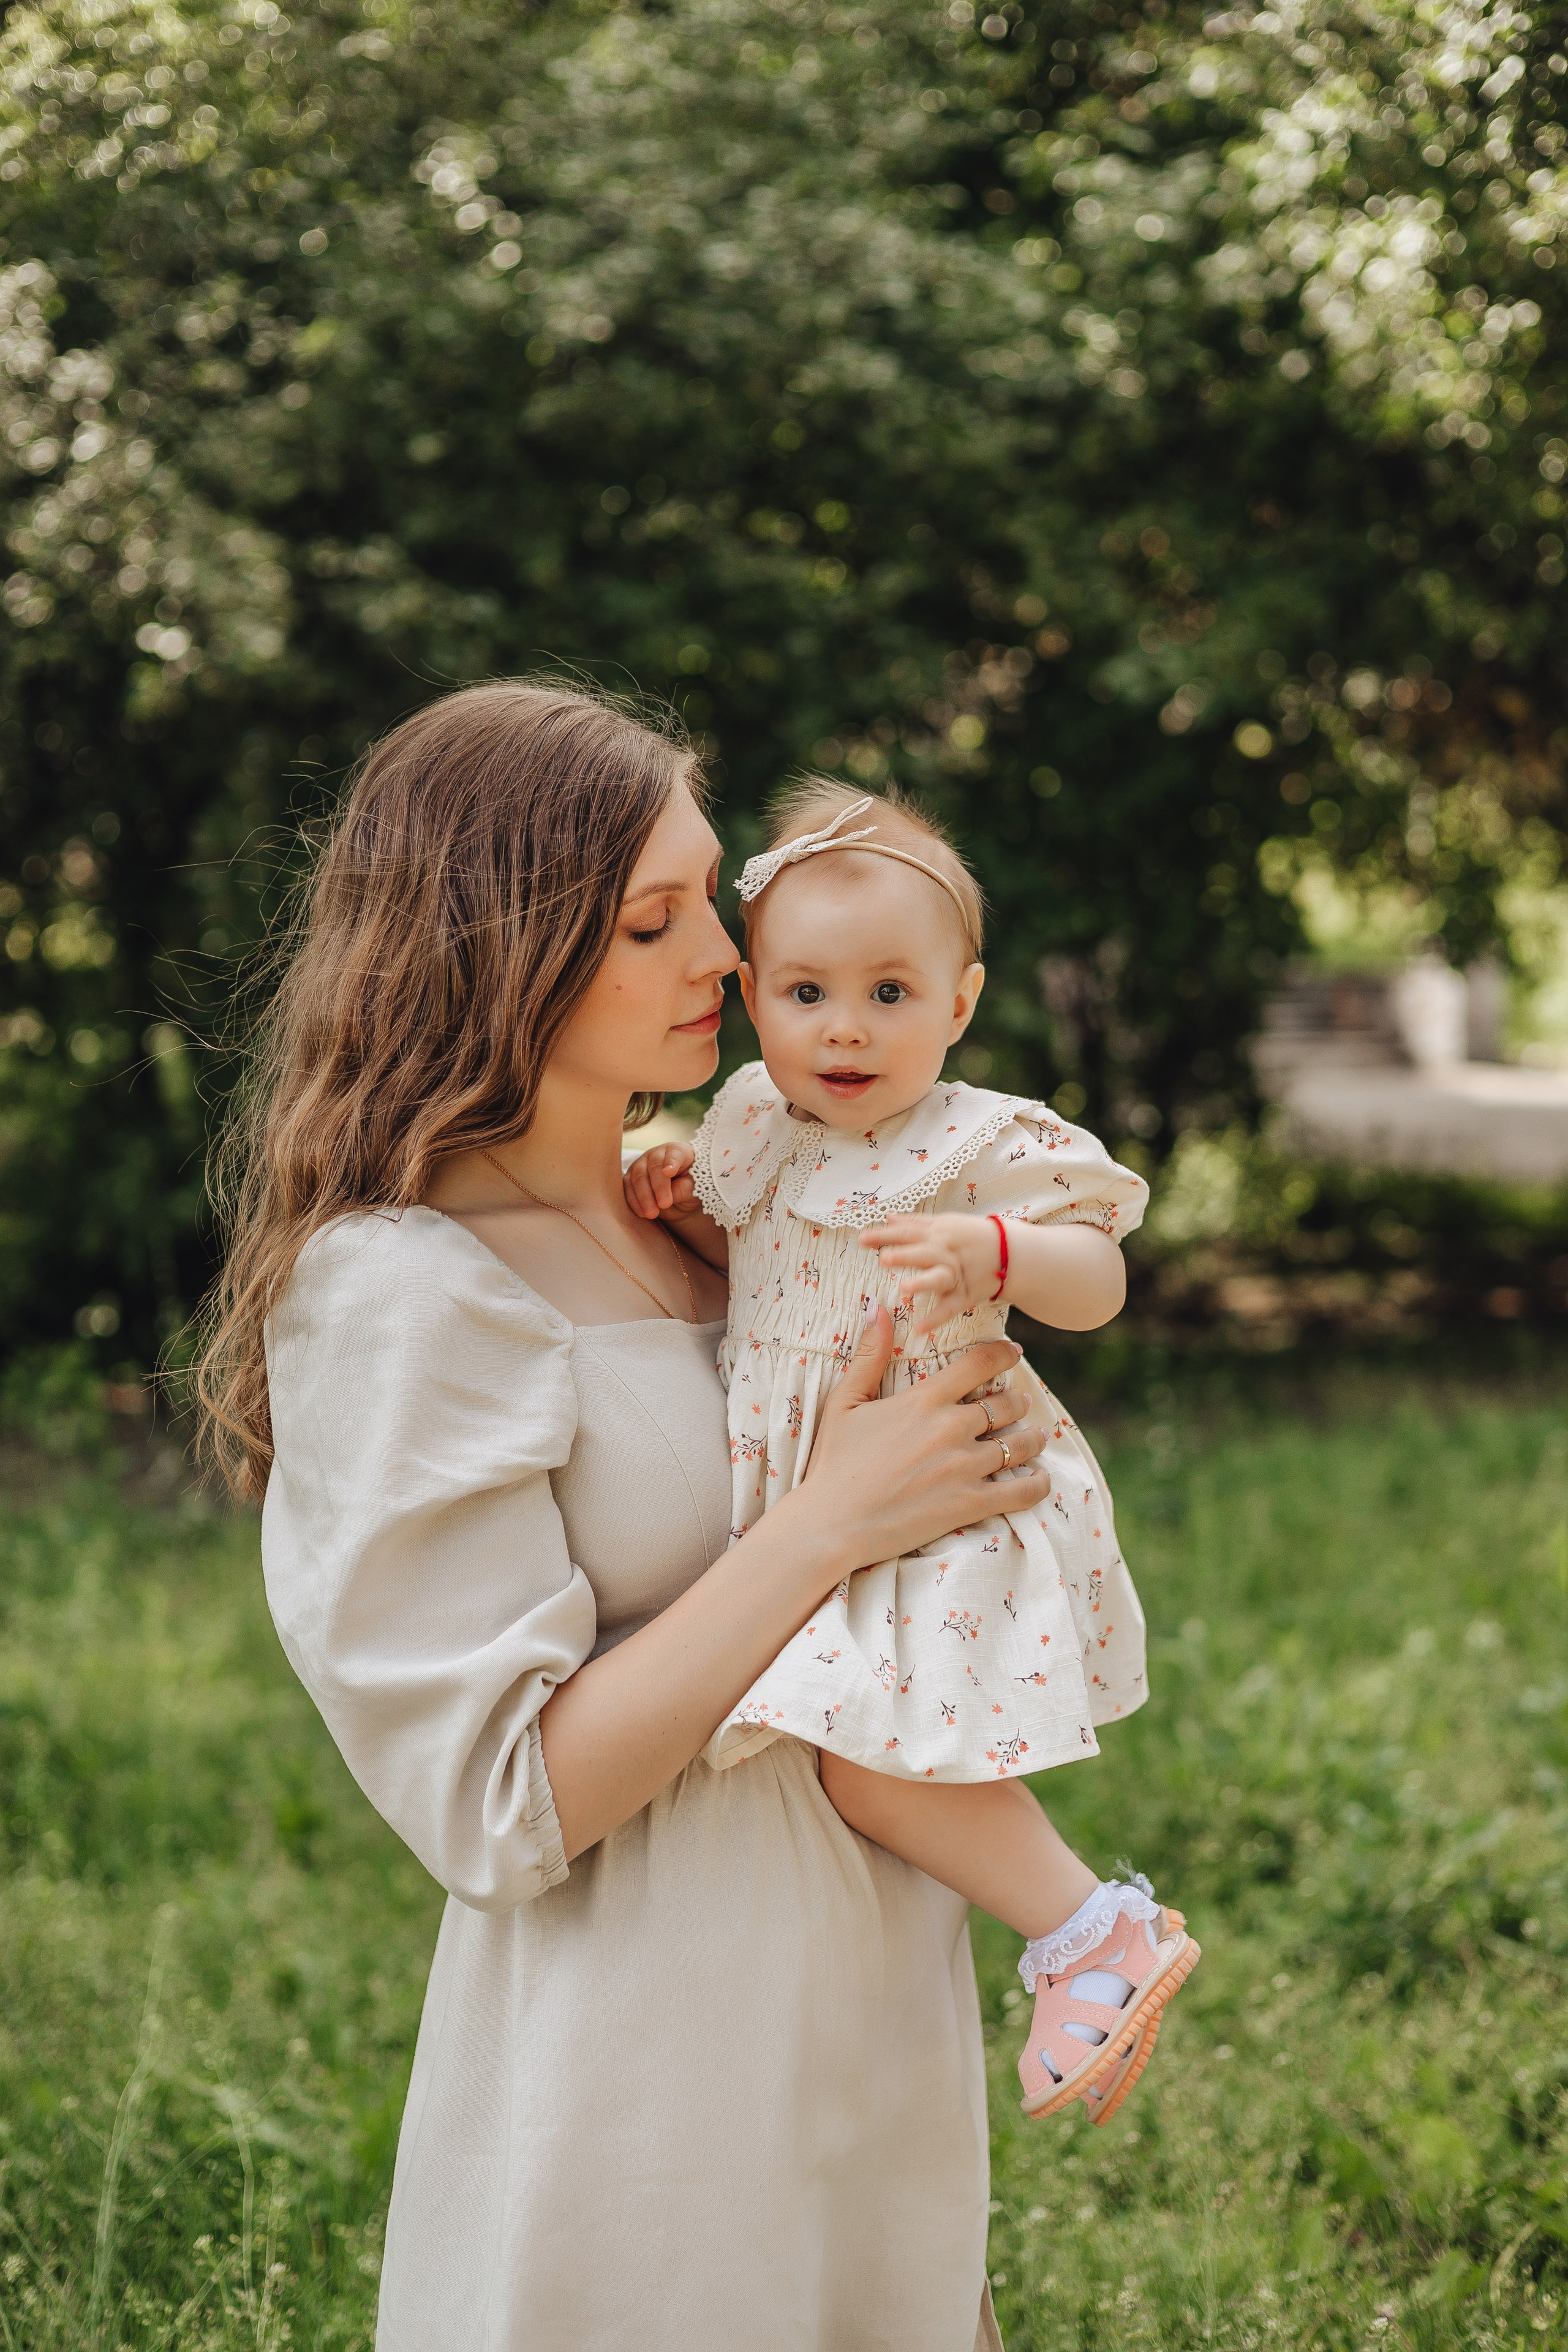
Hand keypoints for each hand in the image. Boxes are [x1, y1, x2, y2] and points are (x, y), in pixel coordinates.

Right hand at [624, 1141, 704, 1225]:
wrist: (678, 1196)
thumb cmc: (689, 1187)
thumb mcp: (694, 1189)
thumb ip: (685, 1189)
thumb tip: (671, 1195)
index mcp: (678, 1151)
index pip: (675, 1154)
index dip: (671, 1162)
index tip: (669, 1172)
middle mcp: (657, 1154)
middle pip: (654, 1166)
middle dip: (658, 1187)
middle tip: (664, 1204)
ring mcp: (642, 1164)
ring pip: (637, 1177)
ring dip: (644, 1197)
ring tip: (652, 1213)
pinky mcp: (631, 1178)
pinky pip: (627, 1187)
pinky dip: (633, 1201)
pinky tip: (641, 1213)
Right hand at [794, 1305, 1048, 1576]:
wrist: (832, 1522)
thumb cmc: (833, 1462)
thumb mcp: (844, 1402)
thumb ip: (869, 1355)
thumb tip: (879, 1308)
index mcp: (924, 1400)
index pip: (979, 1364)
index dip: (1002, 1354)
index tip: (1014, 1353)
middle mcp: (951, 1428)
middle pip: (1006, 1404)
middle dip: (1018, 1401)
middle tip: (1021, 1402)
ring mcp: (964, 1467)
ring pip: (1019, 1445)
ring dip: (1032, 1438)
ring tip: (1037, 1437)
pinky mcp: (970, 1503)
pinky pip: (1022, 1491)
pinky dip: (1038, 1483)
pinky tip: (1039, 1478)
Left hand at [858, 1212, 1004, 1337]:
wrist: (1010, 1253)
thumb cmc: (972, 1236)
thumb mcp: (945, 1223)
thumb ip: (915, 1223)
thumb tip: (888, 1218)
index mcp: (938, 1233)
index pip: (907, 1232)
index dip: (884, 1235)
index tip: (861, 1239)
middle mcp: (945, 1253)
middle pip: (923, 1253)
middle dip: (905, 1255)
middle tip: (883, 1258)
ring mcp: (956, 1275)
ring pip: (939, 1278)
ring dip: (923, 1282)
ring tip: (904, 1288)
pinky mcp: (964, 1295)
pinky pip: (950, 1307)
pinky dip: (936, 1318)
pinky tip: (920, 1329)